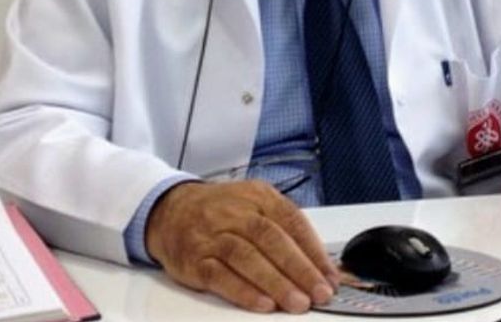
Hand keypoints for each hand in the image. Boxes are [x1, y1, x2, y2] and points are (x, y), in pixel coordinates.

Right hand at [145, 180, 339, 313]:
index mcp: (257, 196)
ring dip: (276, 282)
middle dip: (299, 268)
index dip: (314, 251)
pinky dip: (244, 291)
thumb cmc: (221, 212)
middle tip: (319, 293)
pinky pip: (220, 276)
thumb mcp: (254, 205)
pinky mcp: (194, 260)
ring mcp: (212, 236)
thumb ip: (285, 230)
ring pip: (247, 257)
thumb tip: (320, 265)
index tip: (331, 276)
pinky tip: (263, 304)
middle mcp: (235, 212)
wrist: (169, 211)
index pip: (292, 221)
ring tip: (297, 303)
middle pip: (271, 238)